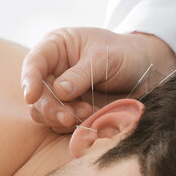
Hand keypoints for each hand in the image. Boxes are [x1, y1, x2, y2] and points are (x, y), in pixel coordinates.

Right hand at [21, 27, 175, 132]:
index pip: (34, 62)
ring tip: (88, 114)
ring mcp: (61, 94)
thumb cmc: (124, 54)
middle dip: (50, 108)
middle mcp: (53, 71)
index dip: (29, 80)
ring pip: (46, 114)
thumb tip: (59, 92)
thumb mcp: (104, 57)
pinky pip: (63, 125)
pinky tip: (93, 120)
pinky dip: (75, 127)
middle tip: (69, 118)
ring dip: (63, 119)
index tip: (31, 97)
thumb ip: (81, 74)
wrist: (146, 71)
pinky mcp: (71, 111)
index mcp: (56, 48)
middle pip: (37, 95)